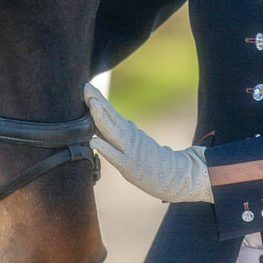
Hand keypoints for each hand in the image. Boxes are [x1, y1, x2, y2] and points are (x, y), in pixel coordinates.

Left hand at [84, 82, 212, 202]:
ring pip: (111, 131)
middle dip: (96, 101)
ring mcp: (129, 149)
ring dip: (100, 117)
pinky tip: (92, 142)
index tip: (86, 86)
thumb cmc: (151, 161)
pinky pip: (114, 156)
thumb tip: (98, 126)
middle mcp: (129, 136)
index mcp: (128, 130)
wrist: (176, 176)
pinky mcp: (129, 166)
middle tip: (85, 87)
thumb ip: (118, 134)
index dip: (99, 99)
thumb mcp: (133, 142)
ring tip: (91, 103)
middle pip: (110, 116)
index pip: (110, 112)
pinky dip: (103, 148)